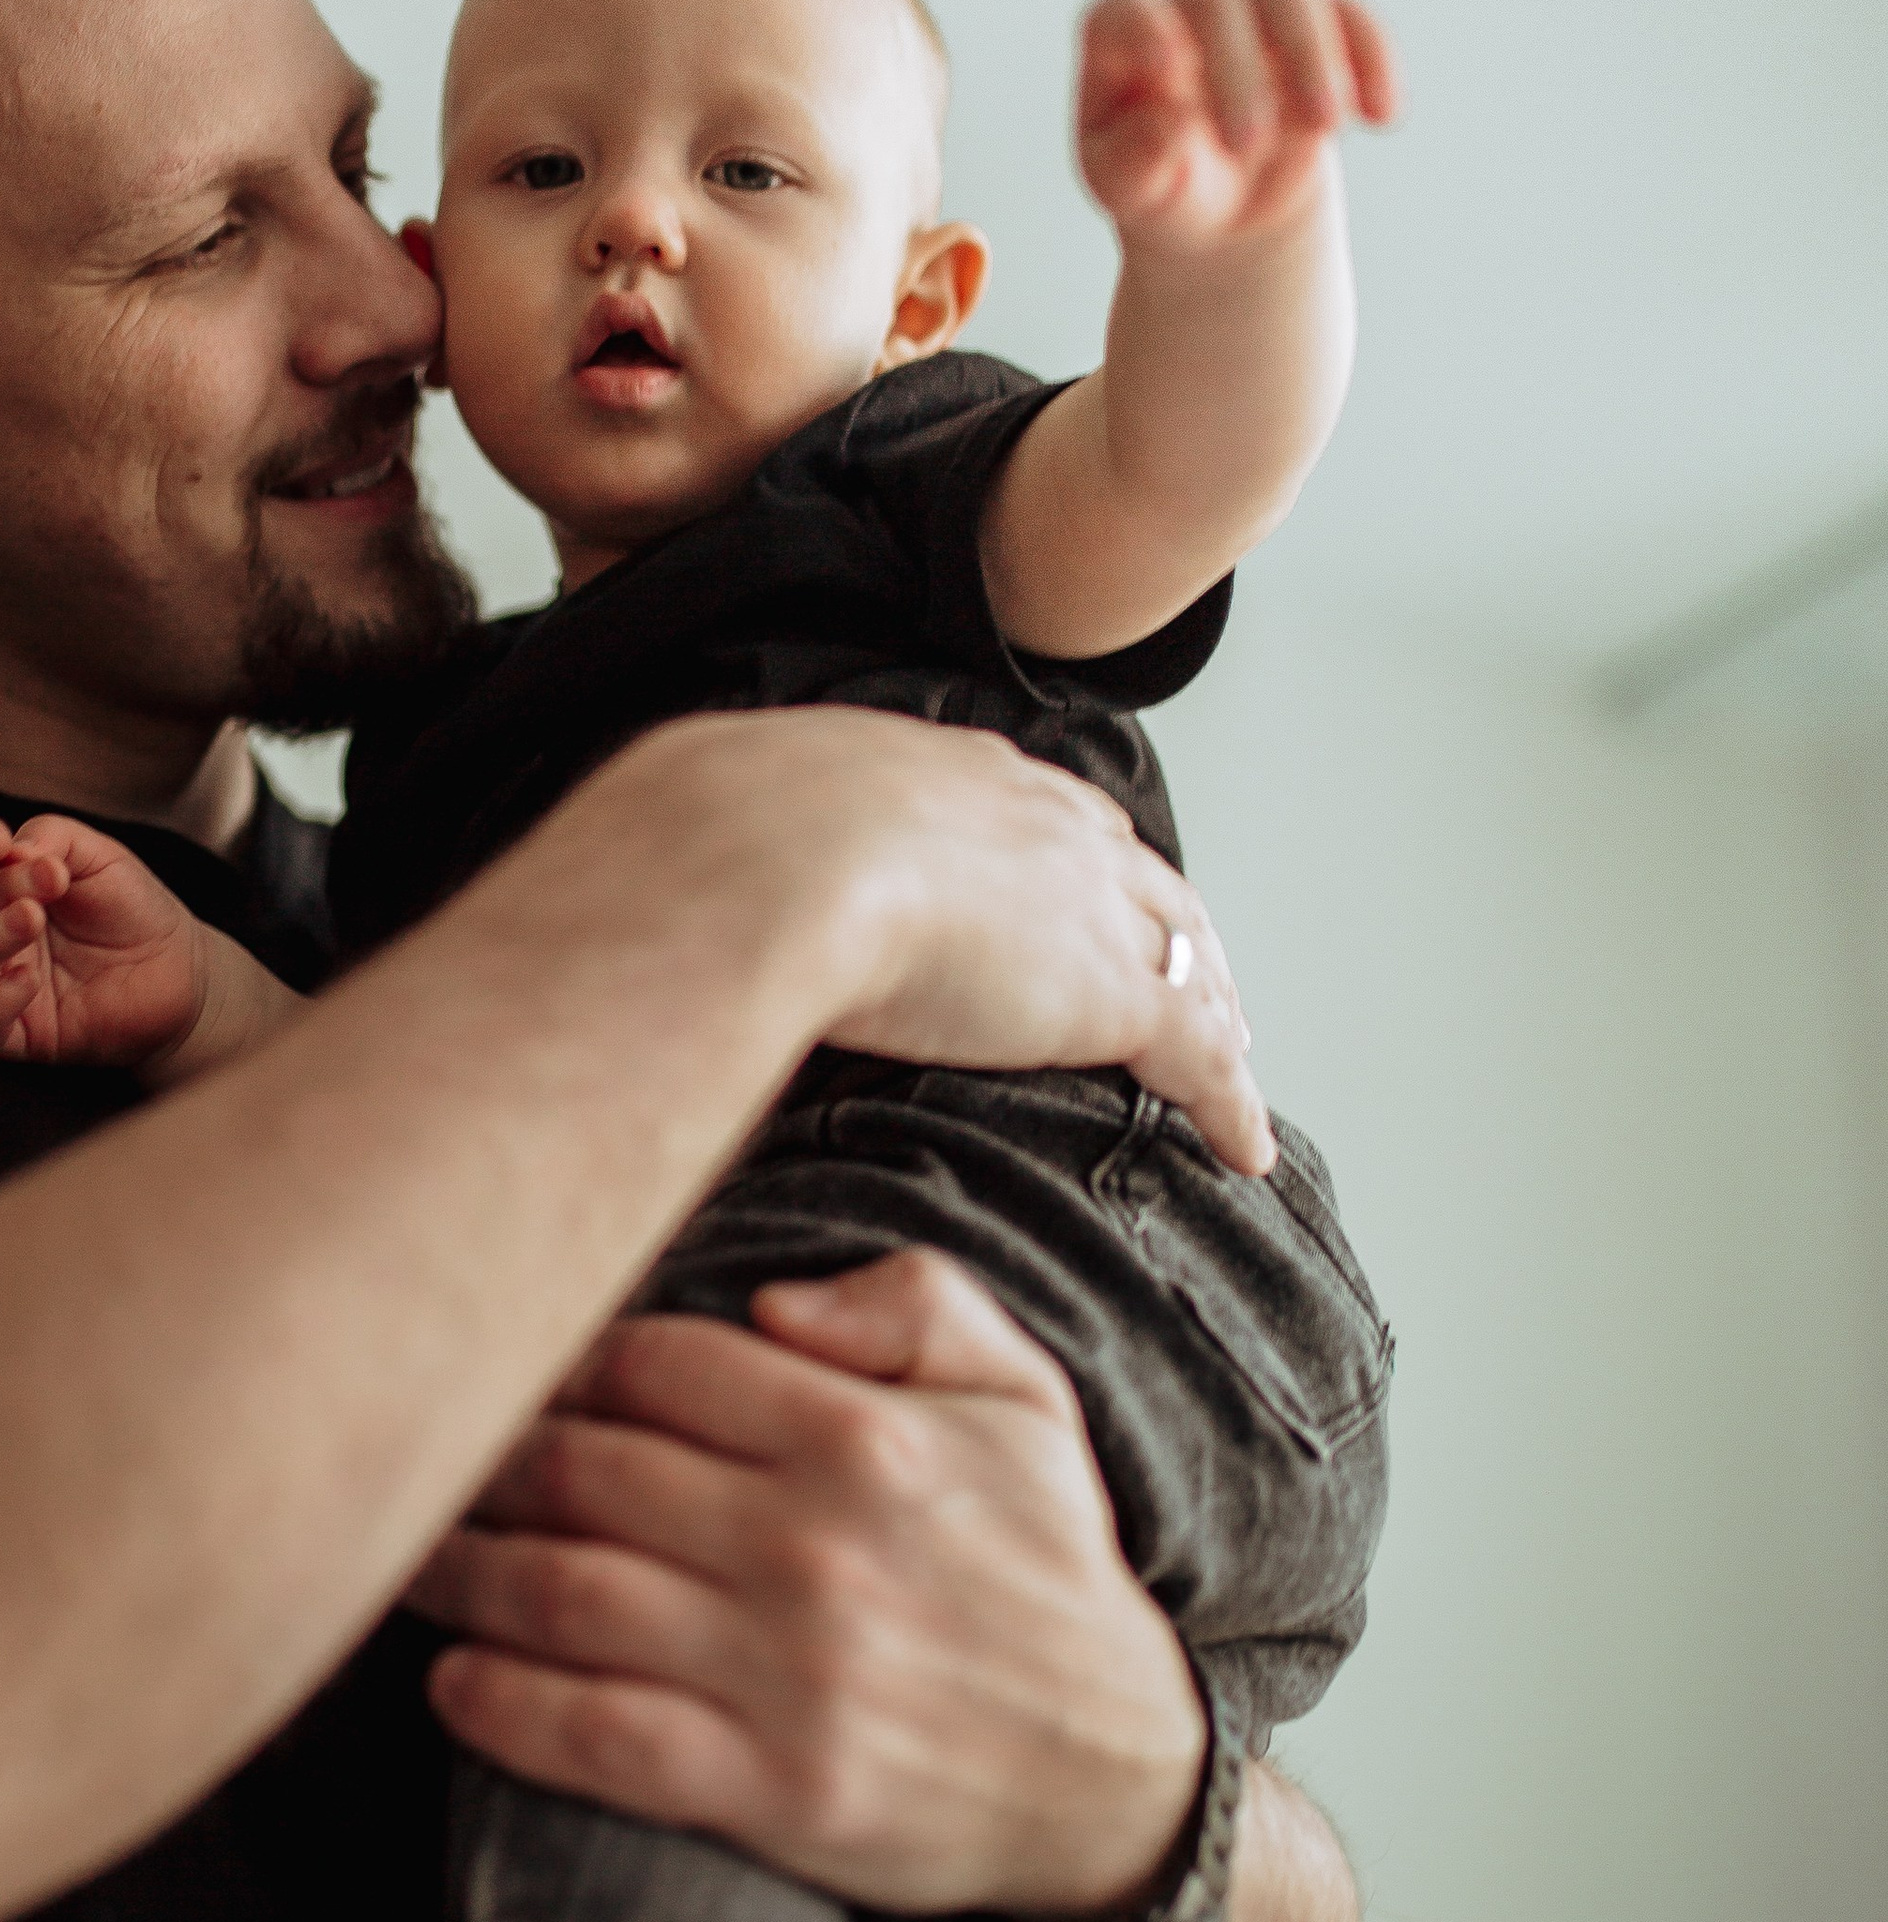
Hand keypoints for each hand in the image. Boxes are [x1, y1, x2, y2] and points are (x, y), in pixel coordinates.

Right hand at [0, 816, 209, 1066]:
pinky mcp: (21, 1035)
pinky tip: (28, 979)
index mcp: (1, 889)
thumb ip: (51, 837)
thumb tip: (7, 850)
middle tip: (51, 881)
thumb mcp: (99, 856)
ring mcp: (1, 986)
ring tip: (31, 918)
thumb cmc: (132, 908)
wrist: (180, 968)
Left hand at [413, 1247, 1206, 1921]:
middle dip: (483, 1461)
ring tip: (410, 1563)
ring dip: (460, 1574)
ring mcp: (788, 1675)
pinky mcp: (772, 1792)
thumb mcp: (1025, 1400)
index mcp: (866, 1437)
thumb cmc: (1045, 1575)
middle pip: (582, 1471)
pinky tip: (453, 1681)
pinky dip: (502, 1706)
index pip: (651, 1365)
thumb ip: (914, 1302)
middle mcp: (816, 1545)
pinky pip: (593, 1738)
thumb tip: (770, 1303)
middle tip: (425, 1462)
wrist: (1118, 1782)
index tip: (513, 1375)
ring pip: (563, 1595)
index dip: (562, 1364)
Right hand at [738, 712, 1269, 1168]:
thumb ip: (737, 850)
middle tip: (1188, 974)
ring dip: (1210, 1008)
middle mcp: (1036, 822)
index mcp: (945, 775)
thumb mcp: (726, 818)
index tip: (1078, 894)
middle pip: (1135, 879)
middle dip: (1165, 926)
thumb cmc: (716, 842)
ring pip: (1181, 958)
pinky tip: (1241, 1147)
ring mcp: (1085, 904)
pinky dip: (1227, 1104)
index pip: (1039, 819)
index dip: (1072, 866)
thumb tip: (679, 878)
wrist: (760, 863)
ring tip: (1229, 1053)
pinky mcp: (1111, 992)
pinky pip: (1197, 1057)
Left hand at [1077, 0, 1395, 254]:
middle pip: (1214, 5)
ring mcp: (1252, 14)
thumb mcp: (1134, 193)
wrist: (1224, 216)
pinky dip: (1371, 57)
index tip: (1171, 70)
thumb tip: (1168, 126)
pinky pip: (1348, 16)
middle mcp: (1184, 12)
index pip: (1121, 11)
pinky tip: (1382, 114)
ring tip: (1326, 126)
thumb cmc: (1162, 191)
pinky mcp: (1313, 31)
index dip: (1143, 28)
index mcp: (1120, 43)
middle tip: (1248, 145)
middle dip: (1238, 70)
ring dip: (1310, 54)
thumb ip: (1134, 163)